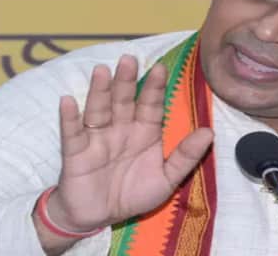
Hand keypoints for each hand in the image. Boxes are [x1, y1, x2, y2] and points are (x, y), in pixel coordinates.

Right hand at [46, 55, 213, 232]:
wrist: (98, 218)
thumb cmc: (133, 194)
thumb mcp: (166, 180)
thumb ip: (186, 157)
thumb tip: (209, 133)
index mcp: (144, 132)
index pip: (150, 105)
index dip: (154, 88)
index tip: (160, 68)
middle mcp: (121, 129)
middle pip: (123, 100)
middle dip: (126, 80)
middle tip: (129, 59)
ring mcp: (98, 138)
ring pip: (99, 109)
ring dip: (99, 91)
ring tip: (102, 71)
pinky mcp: (77, 152)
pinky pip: (73, 133)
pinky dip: (70, 118)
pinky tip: (68, 101)